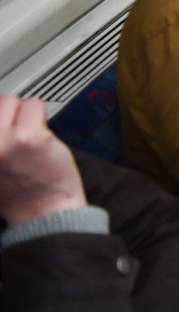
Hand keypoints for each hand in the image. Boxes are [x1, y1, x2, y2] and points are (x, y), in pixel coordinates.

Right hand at [0, 95, 86, 225]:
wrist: (42, 211)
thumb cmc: (18, 191)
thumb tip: (2, 116)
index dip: (2, 121)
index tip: (8, 130)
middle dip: (10, 114)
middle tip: (18, 135)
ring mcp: (3, 139)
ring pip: (13, 101)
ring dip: (26, 115)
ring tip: (29, 138)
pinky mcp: (29, 136)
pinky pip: (35, 105)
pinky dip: (41, 118)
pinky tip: (41, 140)